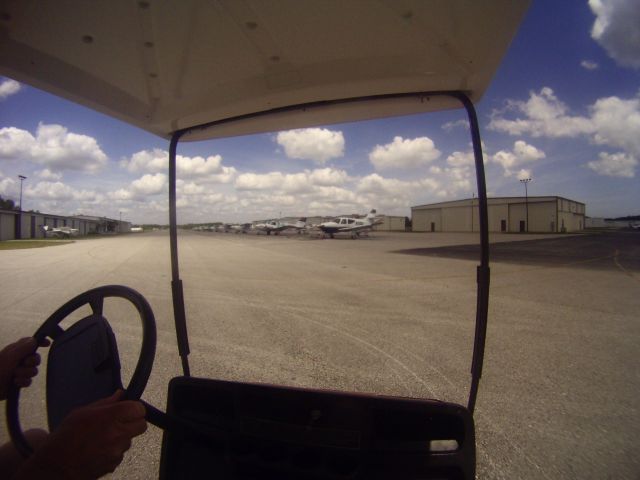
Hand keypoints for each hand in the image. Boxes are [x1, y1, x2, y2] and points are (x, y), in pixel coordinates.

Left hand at [0, 337, 48, 399]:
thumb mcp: (10, 356)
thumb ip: (23, 347)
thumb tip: (34, 340)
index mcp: (16, 349)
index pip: (31, 342)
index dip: (40, 342)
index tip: (47, 344)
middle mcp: (19, 359)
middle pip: (36, 358)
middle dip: (32, 362)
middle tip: (25, 363)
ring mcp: (19, 370)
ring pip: (33, 371)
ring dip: (25, 373)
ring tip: (15, 375)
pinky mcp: (19, 381)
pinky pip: (29, 381)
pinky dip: (22, 382)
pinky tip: (15, 382)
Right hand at [17, 390, 146, 479]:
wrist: (54, 466)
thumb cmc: (66, 436)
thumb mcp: (83, 412)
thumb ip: (106, 403)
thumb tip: (121, 394)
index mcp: (111, 417)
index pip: (139, 409)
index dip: (134, 408)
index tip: (127, 409)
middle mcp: (118, 434)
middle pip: (142, 425)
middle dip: (134, 422)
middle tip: (120, 422)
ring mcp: (117, 451)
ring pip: (130, 440)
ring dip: (122, 437)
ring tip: (101, 438)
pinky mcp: (114, 464)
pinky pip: (121, 454)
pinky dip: (113, 451)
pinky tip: (98, 450)